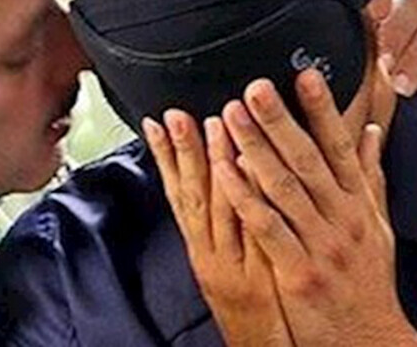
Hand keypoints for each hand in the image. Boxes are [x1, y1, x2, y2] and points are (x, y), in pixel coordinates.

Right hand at [143, 113, 292, 346]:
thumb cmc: (250, 303)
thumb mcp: (226, 259)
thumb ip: (223, 218)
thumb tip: (218, 175)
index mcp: (200, 246)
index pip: (178, 192)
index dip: (165, 156)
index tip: (157, 120)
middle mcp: (209, 252)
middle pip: (193, 194)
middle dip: (184, 151)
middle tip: (178, 113)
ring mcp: (233, 264)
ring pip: (222, 208)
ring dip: (218, 164)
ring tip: (217, 124)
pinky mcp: (259, 276)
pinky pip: (253, 233)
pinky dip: (248, 201)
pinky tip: (248, 172)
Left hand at [214, 70, 416, 345]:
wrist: (371, 340)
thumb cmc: (369, 281)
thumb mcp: (378, 227)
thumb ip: (370, 176)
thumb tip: (373, 130)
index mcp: (358, 205)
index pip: (339, 147)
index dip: (323, 110)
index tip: (305, 74)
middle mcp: (342, 219)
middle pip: (307, 160)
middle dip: (280, 120)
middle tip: (254, 85)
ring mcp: (320, 245)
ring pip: (284, 189)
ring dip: (255, 148)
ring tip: (230, 115)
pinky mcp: (298, 272)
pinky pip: (268, 228)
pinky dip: (246, 198)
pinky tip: (224, 172)